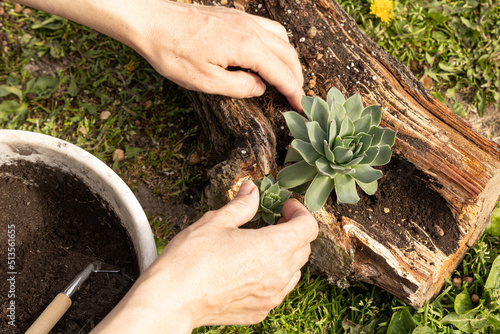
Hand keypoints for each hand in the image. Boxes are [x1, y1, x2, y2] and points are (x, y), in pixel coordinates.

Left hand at [17, 0, 303, 109]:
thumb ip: (240, 87)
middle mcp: (252, 29)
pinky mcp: (236, 16)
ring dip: (289, 59)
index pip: (281, 72)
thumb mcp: (206, 81)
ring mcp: (245, 20)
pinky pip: (269, 28)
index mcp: (247, 47)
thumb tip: (260, 88)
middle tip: (297, 96)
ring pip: (282, 38)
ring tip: (288, 78)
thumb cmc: (174, 53)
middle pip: (287, 54)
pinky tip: (271, 54)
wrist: (153, 22)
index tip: (300, 106)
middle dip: (296, 76)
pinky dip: (278, 44)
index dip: (293, 91)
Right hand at [92, 181, 317, 332]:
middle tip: (274, 222)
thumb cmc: (191, 259)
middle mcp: (279, 275)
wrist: (171, 299)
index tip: (285, 207)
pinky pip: (277, 290)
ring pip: (293, 272)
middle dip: (293, 231)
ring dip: (286, 255)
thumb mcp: (217, 221)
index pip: (308, 228)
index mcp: (274, 248)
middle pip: (304, 249)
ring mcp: (271, 297)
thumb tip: (252, 190)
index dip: (300, 212)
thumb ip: (242, 205)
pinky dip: (273, 276)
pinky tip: (250, 269)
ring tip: (262, 245)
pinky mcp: (260, 311)